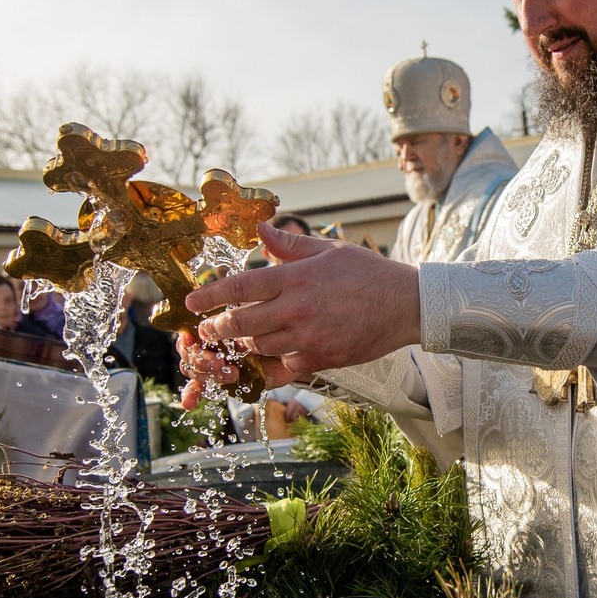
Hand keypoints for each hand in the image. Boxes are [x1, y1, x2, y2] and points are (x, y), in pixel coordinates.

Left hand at [182, 224, 419, 398]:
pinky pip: (283, 368)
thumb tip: (259, 228)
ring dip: (244, 346)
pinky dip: (270, 367)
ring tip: (238, 341)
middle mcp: (297, 309)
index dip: (210, 297)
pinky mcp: (320, 358)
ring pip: (258, 348)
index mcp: (296, 278)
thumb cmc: (368, 272)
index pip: (240, 288)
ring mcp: (308, 337)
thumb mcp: (327, 250)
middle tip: (208, 329)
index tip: (191, 303)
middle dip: (218, 328)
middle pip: (241, 324)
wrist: (405, 304)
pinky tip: (264, 361)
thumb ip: (289, 244)